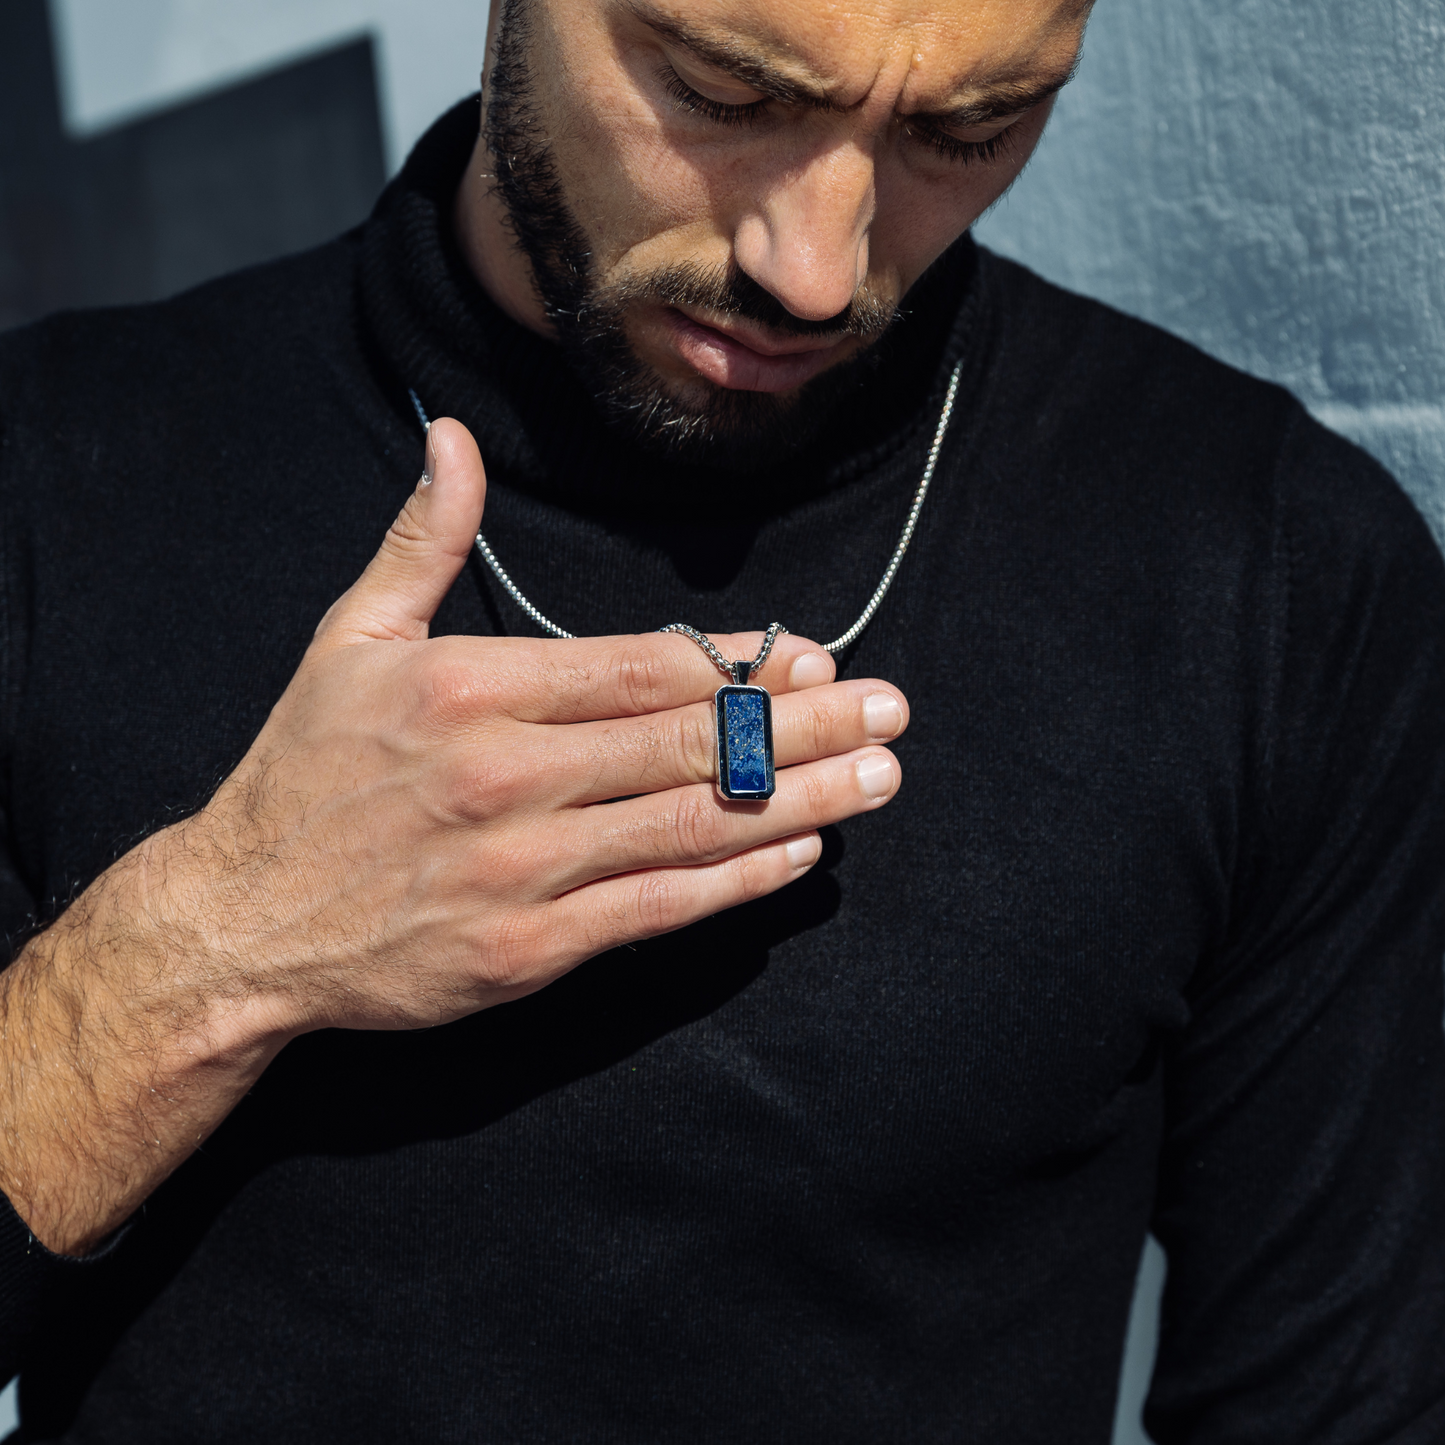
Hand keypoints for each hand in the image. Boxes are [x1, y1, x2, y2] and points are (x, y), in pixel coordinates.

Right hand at [0, 418, 907, 1252]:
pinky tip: (799, 856)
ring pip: (688, 822)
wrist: (236, 923)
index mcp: (472, 688)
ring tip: (877, 775)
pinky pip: (654, 910)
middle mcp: (506, 775)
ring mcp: (520, 869)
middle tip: (891, 708)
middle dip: (801, 722)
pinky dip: (733, 882)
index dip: (737, 660)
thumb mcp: (346, 638)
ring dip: (797, 798)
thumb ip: (420, 540)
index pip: (639, 666)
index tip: (811, 653)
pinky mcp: (524, 950)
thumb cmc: (302, 773)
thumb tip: (457, 437)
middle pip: (686, 740)